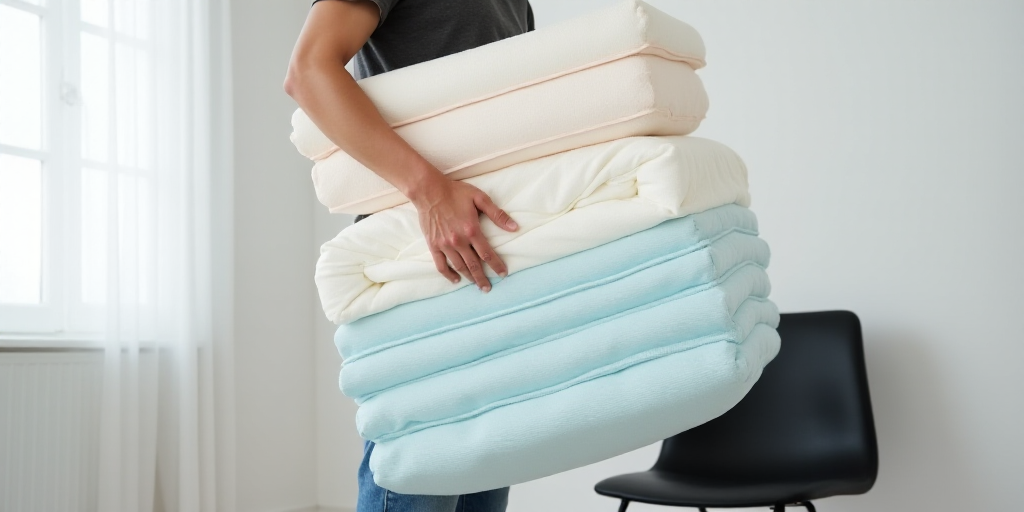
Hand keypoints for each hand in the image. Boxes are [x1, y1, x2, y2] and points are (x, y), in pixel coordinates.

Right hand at [411, 176, 518, 291]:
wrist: (429, 191)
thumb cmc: (455, 192)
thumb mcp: (480, 198)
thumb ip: (497, 214)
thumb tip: (514, 227)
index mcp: (472, 230)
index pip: (487, 254)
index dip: (497, 265)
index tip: (503, 274)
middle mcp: (459, 241)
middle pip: (474, 265)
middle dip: (482, 278)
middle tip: (488, 288)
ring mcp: (445, 245)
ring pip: (459, 267)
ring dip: (469, 277)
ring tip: (476, 285)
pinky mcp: (433, 246)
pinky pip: (441, 265)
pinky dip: (448, 275)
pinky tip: (456, 279)